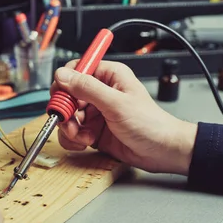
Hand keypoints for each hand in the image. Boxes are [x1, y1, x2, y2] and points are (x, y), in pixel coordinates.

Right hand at [51, 60, 197, 174]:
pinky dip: (74, 140)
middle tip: (71, 122)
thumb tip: (63, 75)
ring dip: (70, 129)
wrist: (161, 151)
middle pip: (67, 96)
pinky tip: (86, 143)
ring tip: (82, 137)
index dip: (65, 83)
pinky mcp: (93, 131)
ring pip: (68, 117)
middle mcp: (100, 93)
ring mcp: (96, 113)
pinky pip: (73, 133)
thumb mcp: (116, 103)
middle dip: (66, 112)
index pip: (76, 70)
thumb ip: (87, 88)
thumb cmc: (149, 124)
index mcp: (109, 76)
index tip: (62, 98)